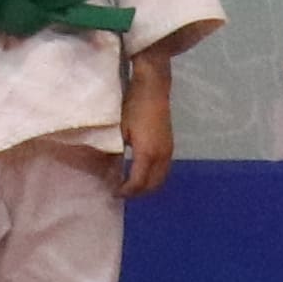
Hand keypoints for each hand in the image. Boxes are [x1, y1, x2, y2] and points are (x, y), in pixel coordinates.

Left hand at [117, 67, 178, 198]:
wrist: (153, 89)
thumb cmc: (133, 107)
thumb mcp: (121, 131)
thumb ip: (118, 151)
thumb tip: (112, 167)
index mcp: (147, 154)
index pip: (138, 183)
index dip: (126, 191)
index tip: (114, 192)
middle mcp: (161, 156)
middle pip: (153, 185)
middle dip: (138, 192)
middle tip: (123, 191)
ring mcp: (168, 151)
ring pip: (161, 178)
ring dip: (148, 185)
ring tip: (132, 184)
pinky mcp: (170, 145)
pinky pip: (164, 169)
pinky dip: (154, 176)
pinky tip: (142, 171)